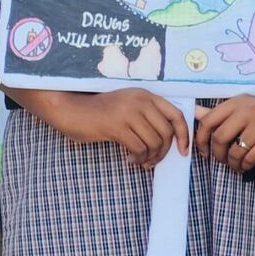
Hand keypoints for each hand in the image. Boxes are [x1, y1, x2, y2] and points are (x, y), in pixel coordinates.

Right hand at [27, 87, 189, 167]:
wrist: (70, 110)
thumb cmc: (98, 112)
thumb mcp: (125, 107)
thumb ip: (146, 115)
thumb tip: (168, 139)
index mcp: (145, 95)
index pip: (176, 114)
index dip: (183, 135)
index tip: (183, 150)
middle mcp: (140, 101)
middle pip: (166, 132)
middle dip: (164, 151)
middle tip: (153, 160)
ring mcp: (128, 112)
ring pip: (154, 142)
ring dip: (150, 157)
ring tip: (140, 161)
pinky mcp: (117, 126)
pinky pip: (139, 147)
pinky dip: (138, 157)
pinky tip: (130, 159)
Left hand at [196, 95, 254, 172]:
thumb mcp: (244, 108)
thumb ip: (219, 112)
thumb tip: (194, 113)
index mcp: (237, 102)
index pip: (208, 121)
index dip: (201, 139)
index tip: (203, 151)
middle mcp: (247, 111)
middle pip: (219, 138)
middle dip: (217, 154)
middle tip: (220, 160)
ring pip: (235, 151)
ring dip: (232, 163)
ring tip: (234, 165)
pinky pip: (251, 158)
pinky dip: (245, 166)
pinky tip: (245, 167)